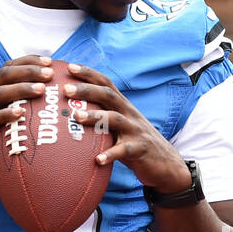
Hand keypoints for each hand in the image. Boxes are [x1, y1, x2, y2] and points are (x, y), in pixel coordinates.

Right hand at [0, 55, 57, 178]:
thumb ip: (12, 109)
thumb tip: (43, 108)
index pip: (7, 68)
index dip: (27, 61)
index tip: (49, 61)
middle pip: (5, 75)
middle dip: (29, 71)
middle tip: (50, 72)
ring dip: (21, 89)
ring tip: (41, 88)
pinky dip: (5, 114)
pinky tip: (20, 113)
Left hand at [63, 63, 191, 192]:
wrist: (166, 164)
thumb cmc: (135, 145)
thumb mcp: (120, 127)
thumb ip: (101, 119)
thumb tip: (69, 115)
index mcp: (123, 106)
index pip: (106, 83)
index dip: (88, 73)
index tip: (69, 67)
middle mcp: (130, 114)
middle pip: (108, 95)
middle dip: (87, 90)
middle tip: (66, 89)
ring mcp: (136, 131)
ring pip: (115, 119)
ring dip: (96, 117)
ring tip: (77, 117)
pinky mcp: (140, 149)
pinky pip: (124, 150)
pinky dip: (111, 154)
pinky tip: (98, 160)